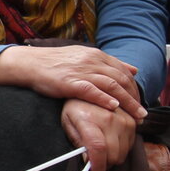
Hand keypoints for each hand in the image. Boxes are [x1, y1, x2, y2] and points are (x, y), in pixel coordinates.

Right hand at [0, 45, 145, 119]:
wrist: (28, 63)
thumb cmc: (53, 62)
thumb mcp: (83, 56)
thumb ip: (108, 63)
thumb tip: (133, 69)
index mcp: (95, 55)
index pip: (123, 71)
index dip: (135, 87)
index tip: (140, 101)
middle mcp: (91, 61)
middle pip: (122, 79)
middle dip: (135, 97)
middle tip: (142, 113)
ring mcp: (81, 71)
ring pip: (112, 86)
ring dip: (127, 102)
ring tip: (136, 115)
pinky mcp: (70, 83)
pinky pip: (92, 91)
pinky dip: (104, 99)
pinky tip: (113, 107)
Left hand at [60, 99, 138, 170]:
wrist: (89, 88)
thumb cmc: (73, 107)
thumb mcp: (67, 123)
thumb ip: (78, 142)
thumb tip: (89, 161)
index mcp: (89, 120)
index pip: (98, 149)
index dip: (98, 168)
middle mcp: (109, 120)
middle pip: (113, 154)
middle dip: (104, 166)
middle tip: (95, 166)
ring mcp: (123, 120)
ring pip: (123, 152)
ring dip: (112, 158)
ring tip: (101, 153)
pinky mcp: (132, 120)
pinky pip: (130, 145)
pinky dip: (121, 150)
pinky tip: (110, 144)